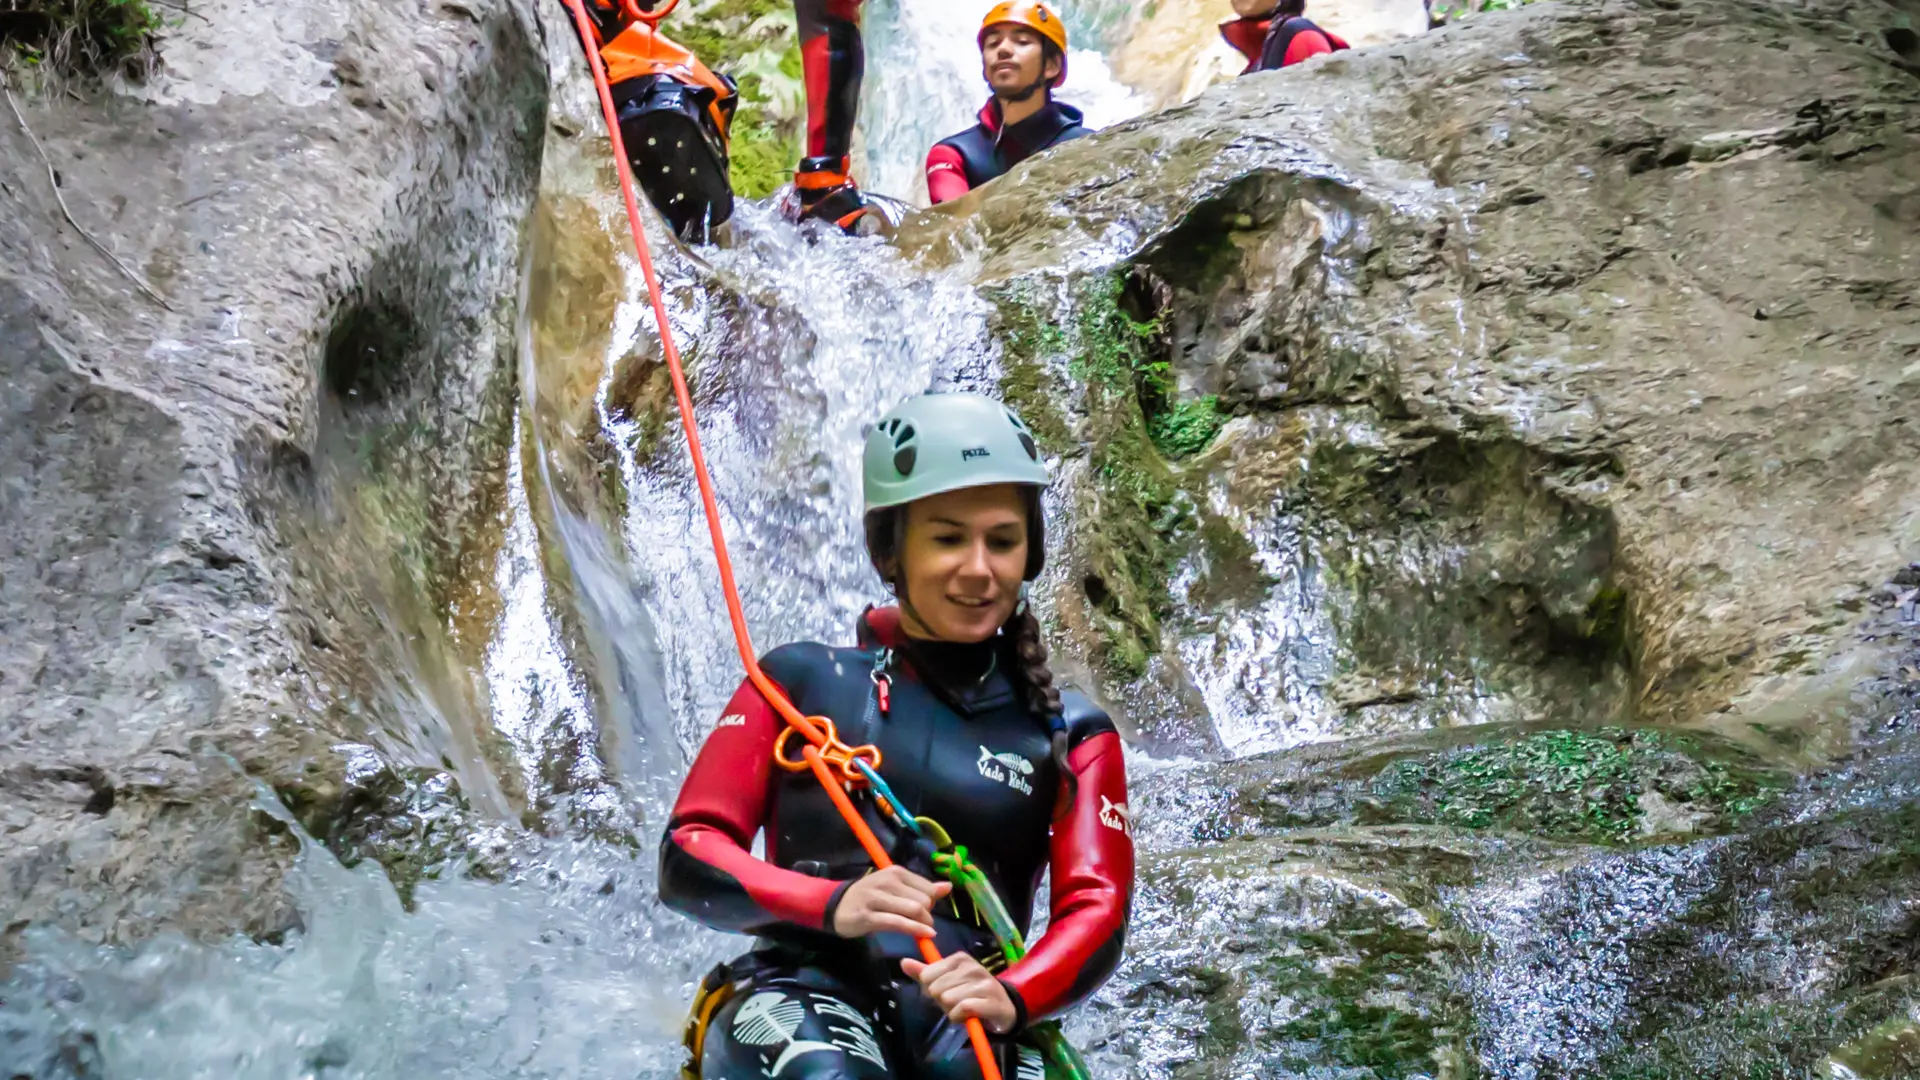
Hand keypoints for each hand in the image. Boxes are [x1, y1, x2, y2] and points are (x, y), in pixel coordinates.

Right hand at [831, 866, 950, 938]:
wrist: (836, 905)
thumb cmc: (870, 896)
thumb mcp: (895, 887)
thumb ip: (921, 887)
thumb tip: (948, 887)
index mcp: (896, 872)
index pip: (927, 888)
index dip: (932, 902)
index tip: (926, 910)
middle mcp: (887, 882)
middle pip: (923, 900)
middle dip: (927, 914)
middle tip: (921, 921)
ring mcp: (877, 899)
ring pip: (913, 910)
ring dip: (923, 924)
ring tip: (924, 930)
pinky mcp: (869, 917)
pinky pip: (898, 923)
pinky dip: (915, 929)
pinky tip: (924, 935)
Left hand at [901, 953, 1017, 1033]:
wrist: (1003, 1008)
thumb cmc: (969, 994)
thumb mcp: (945, 983)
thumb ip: (924, 973)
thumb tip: (903, 962)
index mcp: (960, 959)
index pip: (927, 975)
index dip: (930, 988)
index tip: (943, 991)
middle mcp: (972, 967)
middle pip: (936, 988)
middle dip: (941, 1001)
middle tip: (955, 1002)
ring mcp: (984, 983)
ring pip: (949, 999)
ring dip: (952, 1011)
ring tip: (962, 1009)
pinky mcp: (991, 1000)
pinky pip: (963, 1008)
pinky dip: (960, 1016)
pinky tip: (967, 1016)